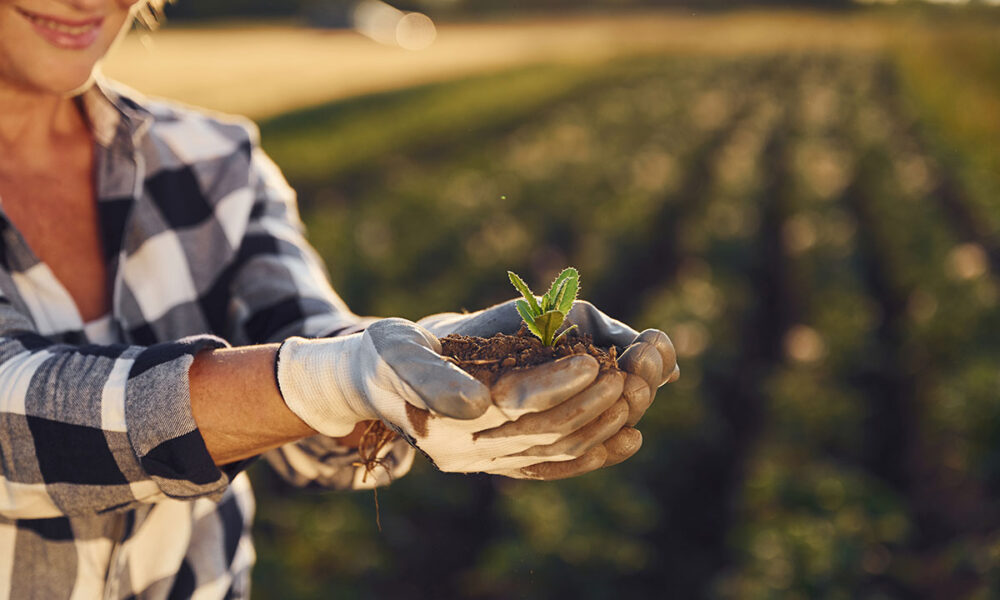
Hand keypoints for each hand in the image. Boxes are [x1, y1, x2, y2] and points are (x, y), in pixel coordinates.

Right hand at [275, 318, 622, 472]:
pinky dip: (594, 455)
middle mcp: (468, 453)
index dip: (556, 386)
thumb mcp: (396, 351)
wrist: (371, 385)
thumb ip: (430, 376)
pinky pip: (554, 467)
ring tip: (638, 396)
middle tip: (630, 375)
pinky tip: (629, 438)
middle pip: (544, 435)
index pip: (513, 407)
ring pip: (556, 454)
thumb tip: (477, 405)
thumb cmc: (384, 358)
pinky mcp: (500, 461)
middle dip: (592, 406)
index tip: (595, 361)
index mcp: (444, 425)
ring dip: (601, 427)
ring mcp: (485, 462)